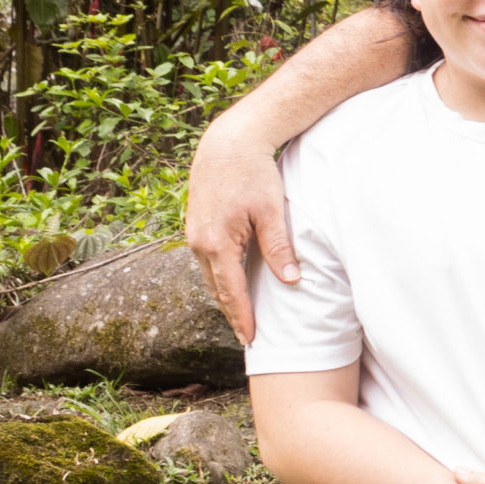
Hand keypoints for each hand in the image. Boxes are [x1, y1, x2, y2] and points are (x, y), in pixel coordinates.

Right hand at [186, 117, 296, 345]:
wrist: (227, 143)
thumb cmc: (253, 174)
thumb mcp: (271, 211)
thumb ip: (279, 248)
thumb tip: (291, 281)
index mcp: (217, 244)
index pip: (231, 292)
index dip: (242, 318)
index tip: (251, 340)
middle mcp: (198, 244)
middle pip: (216, 290)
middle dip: (232, 314)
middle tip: (247, 337)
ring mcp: (193, 235)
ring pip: (209, 277)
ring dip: (224, 297)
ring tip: (241, 317)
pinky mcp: (196, 227)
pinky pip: (206, 262)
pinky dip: (219, 278)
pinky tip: (231, 284)